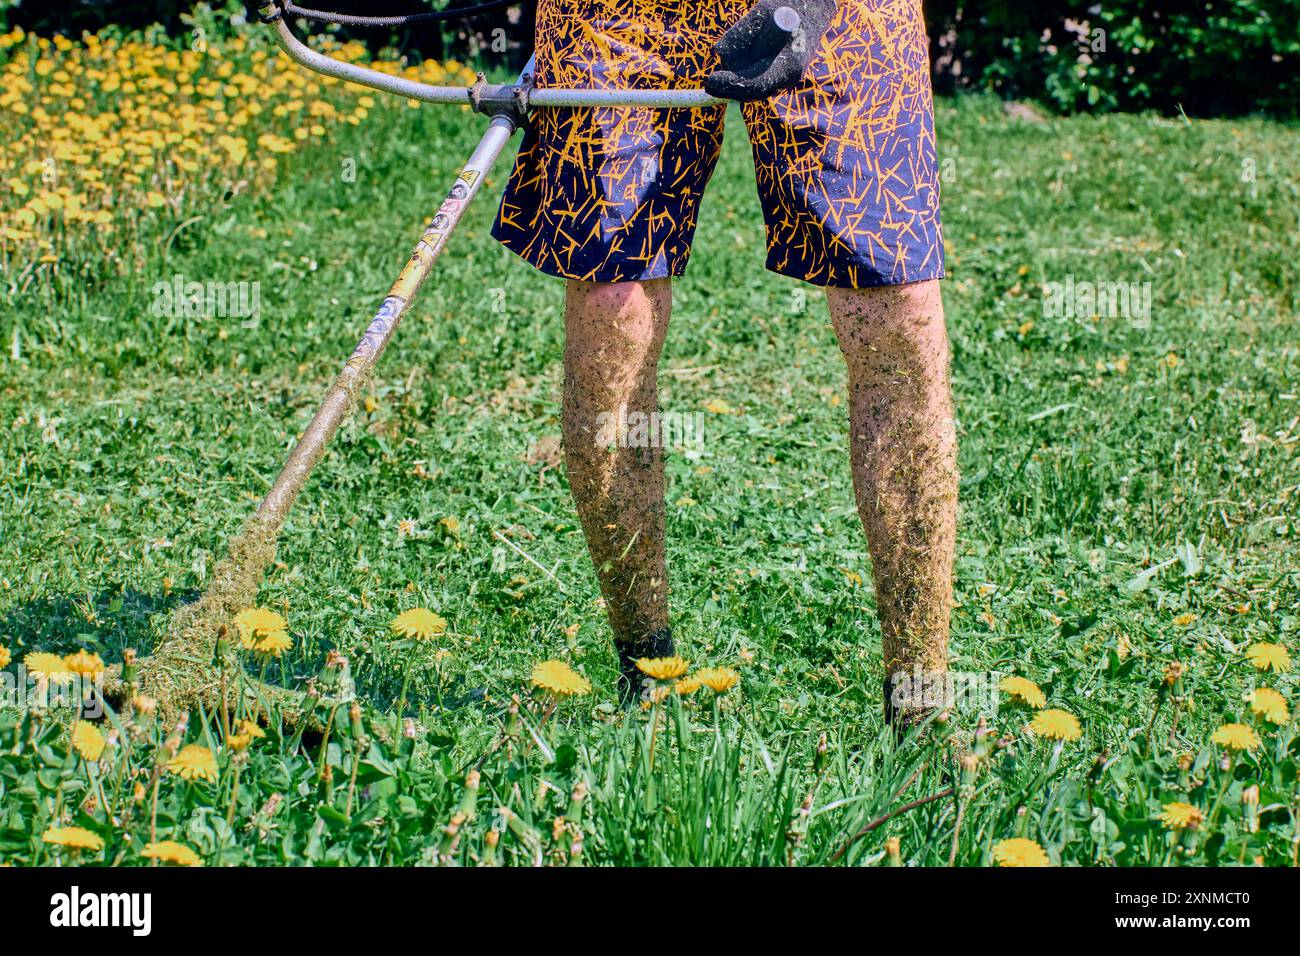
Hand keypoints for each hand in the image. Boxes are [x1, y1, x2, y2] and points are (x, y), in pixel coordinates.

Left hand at [704, 0, 837, 101]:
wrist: (814, 7)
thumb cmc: (789, 5)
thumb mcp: (762, 12)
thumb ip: (741, 33)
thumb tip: (719, 52)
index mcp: (790, 64)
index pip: (756, 84)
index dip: (731, 84)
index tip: (710, 79)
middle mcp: (789, 77)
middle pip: (752, 91)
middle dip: (730, 83)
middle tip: (714, 74)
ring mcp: (785, 79)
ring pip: (752, 87)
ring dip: (737, 75)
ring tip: (737, 55)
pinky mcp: (779, 76)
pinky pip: (756, 80)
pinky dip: (744, 72)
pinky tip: (742, 57)